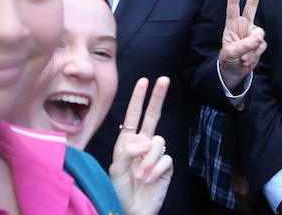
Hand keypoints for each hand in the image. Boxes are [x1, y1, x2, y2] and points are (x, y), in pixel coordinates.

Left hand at [109, 77, 172, 214]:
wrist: (129, 209)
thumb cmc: (118, 189)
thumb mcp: (116, 167)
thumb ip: (128, 151)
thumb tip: (147, 141)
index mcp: (127, 140)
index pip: (134, 115)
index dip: (139, 98)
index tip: (144, 80)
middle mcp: (143, 143)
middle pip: (153, 116)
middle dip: (157, 97)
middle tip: (164, 79)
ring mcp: (155, 154)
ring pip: (159, 141)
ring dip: (149, 159)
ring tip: (140, 175)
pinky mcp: (166, 167)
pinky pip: (165, 159)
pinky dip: (155, 169)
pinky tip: (148, 179)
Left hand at [218, 0, 266, 89]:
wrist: (234, 71)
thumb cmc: (228, 58)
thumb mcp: (231, 52)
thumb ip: (245, 45)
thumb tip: (260, 37)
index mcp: (232, 23)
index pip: (233, 5)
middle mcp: (243, 24)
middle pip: (252, 5)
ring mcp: (252, 33)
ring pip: (258, 35)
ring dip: (251, 49)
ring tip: (242, 57)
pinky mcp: (260, 43)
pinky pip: (261, 46)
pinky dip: (255, 55)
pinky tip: (248, 60)